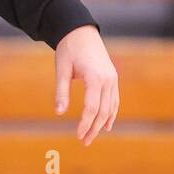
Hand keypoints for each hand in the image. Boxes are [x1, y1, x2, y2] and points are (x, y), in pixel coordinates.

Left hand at [53, 25, 118, 145]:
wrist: (81, 31)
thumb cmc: (68, 49)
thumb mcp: (62, 69)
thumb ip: (61, 91)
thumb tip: (59, 113)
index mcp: (95, 77)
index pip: (91, 108)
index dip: (85, 124)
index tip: (78, 135)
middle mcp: (108, 79)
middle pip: (103, 111)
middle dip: (94, 128)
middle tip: (84, 142)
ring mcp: (113, 79)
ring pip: (111, 107)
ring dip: (102, 124)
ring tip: (92, 137)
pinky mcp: (113, 78)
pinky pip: (115, 100)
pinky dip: (111, 113)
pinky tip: (107, 125)